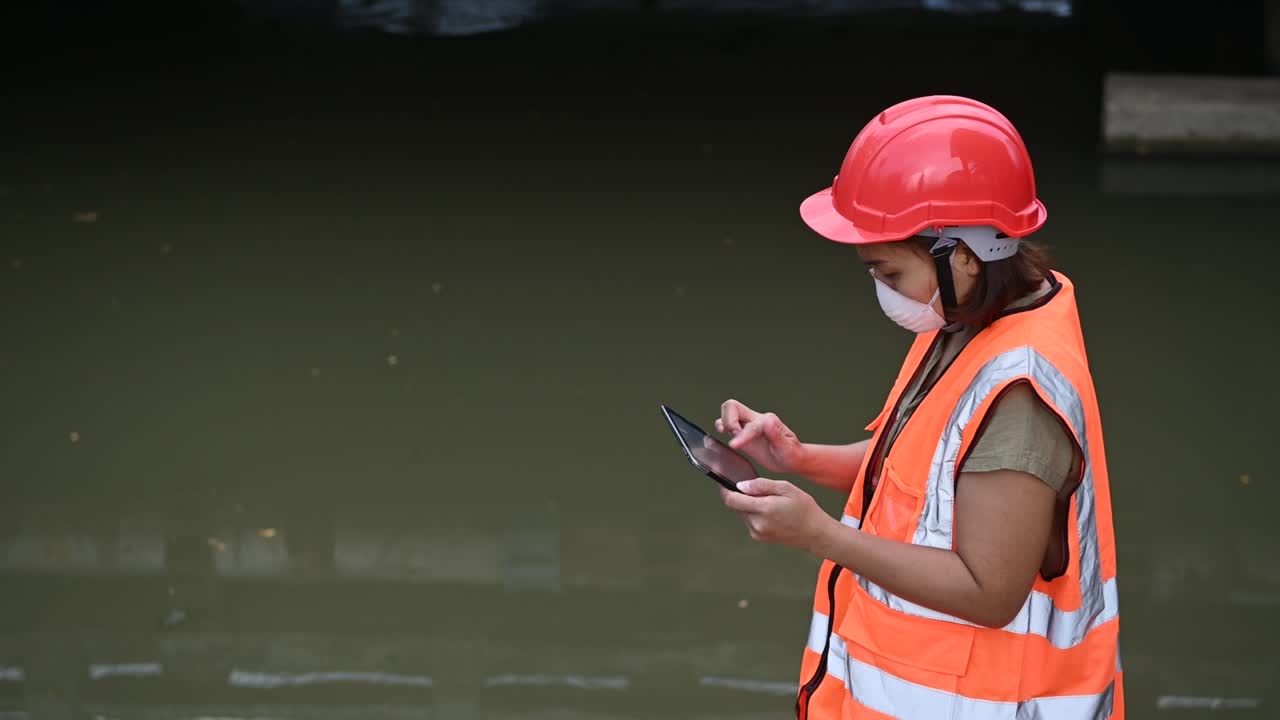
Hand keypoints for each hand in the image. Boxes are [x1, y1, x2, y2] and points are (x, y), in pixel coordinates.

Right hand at [714, 399, 807, 474]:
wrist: (792, 458)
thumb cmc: (791, 454)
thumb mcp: (787, 448)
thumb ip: (776, 435)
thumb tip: (767, 421)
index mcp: (768, 421)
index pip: (750, 424)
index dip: (741, 435)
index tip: (734, 445)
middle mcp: (756, 419)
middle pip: (732, 406)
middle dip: (728, 421)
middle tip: (733, 437)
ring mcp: (748, 424)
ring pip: (728, 412)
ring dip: (724, 423)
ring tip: (730, 437)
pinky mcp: (742, 432)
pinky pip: (726, 423)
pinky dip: (722, 427)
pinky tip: (725, 436)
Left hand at [719, 478, 833, 554]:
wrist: (815, 533)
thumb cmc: (804, 509)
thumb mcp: (787, 488)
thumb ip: (762, 485)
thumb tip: (741, 485)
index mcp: (763, 509)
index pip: (731, 499)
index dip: (724, 489)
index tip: (723, 481)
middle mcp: (757, 523)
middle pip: (736, 505)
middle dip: (741, 495)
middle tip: (756, 489)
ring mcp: (757, 532)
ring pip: (742, 512)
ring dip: (748, 504)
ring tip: (768, 501)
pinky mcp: (759, 537)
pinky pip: (749, 520)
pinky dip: (754, 513)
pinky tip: (770, 510)